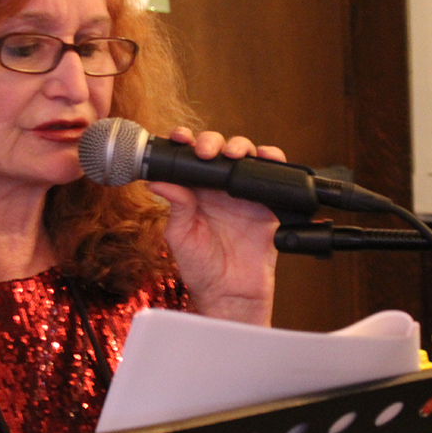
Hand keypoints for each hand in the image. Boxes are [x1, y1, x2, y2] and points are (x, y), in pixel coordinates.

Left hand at [149, 127, 284, 325]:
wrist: (230, 295)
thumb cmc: (201, 269)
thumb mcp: (180, 236)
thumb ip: (175, 206)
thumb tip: (158, 181)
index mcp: (194, 193)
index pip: (189, 159)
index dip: (185, 143)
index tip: (179, 138)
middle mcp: (219, 190)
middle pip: (218, 151)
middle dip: (212, 142)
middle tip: (206, 152)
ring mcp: (244, 195)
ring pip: (245, 157)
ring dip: (240, 146)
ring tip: (233, 154)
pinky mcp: (267, 205)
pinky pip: (273, 176)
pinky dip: (273, 161)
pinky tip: (265, 158)